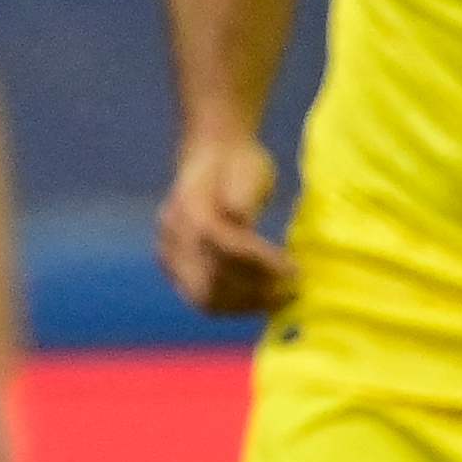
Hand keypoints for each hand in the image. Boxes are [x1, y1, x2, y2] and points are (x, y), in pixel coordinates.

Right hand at [158, 133, 291, 316]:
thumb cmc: (239, 163)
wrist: (213, 157)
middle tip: (291, 292)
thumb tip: (239, 219)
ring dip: (245, 305)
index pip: (223, 246)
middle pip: (208, 283)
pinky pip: (201, 298)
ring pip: (203, 298)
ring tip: (281, 298)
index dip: (260, 262)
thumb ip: (241, 195)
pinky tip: (262, 300)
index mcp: (188, 207)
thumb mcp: (248, 170)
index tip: (293, 268)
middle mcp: (172, 236)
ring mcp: (168, 254)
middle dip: (253, 293)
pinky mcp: (175, 268)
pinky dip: (233, 305)